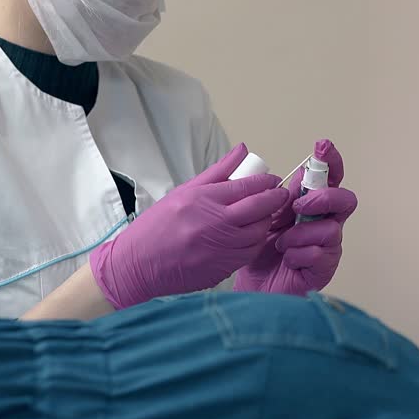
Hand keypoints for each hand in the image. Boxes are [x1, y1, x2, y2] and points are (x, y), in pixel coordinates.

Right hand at [90, 144, 289, 308]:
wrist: (137, 265)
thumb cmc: (157, 226)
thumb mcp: (184, 192)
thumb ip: (218, 171)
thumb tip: (242, 150)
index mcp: (203, 200)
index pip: (246, 186)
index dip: (266, 181)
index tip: (273, 180)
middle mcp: (214, 223)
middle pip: (259, 207)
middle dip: (276, 198)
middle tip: (281, 194)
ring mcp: (220, 248)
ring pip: (258, 232)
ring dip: (267, 221)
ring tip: (267, 215)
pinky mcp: (222, 268)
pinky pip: (249, 253)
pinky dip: (256, 242)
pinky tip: (253, 235)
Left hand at [235, 140, 357, 295]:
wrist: (253, 287)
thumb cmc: (260, 252)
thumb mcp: (263, 217)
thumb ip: (277, 196)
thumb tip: (287, 172)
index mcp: (311, 206)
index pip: (330, 179)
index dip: (331, 162)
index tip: (322, 147)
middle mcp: (325, 223)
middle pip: (346, 200)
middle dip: (324, 198)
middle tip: (300, 206)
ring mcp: (328, 247)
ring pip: (330, 229)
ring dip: (300, 233)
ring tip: (281, 243)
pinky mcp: (325, 268)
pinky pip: (320, 254)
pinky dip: (297, 255)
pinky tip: (286, 260)